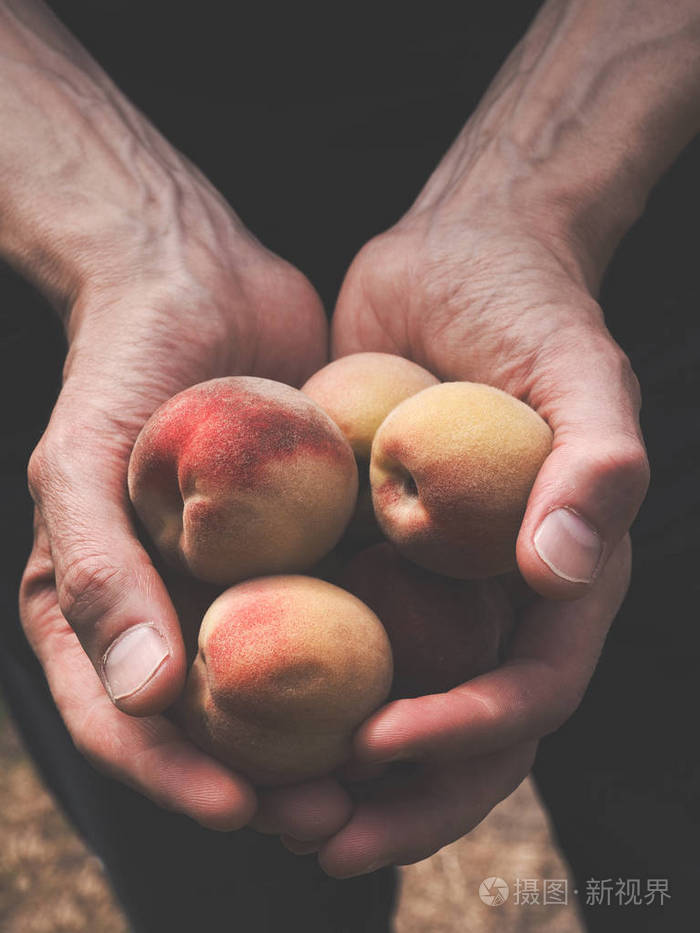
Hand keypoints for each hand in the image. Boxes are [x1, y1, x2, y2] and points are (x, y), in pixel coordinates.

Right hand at [19, 181, 328, 828]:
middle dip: (263, 780)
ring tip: (378, 773)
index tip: (247, 808)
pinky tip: (418, 683)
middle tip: (329, 814)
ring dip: (322, 738)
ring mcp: (240, 578)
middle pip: (211, 726)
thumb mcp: (84, 460)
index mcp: (100, 605)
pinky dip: (366, 656)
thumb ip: (93, 572)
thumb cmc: (124, 365)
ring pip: (281, 687)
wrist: (199, 279)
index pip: (125, 722)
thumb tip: (143, 696)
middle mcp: (171, 604)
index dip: (176, 778)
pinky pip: (334, 612)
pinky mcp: (303, 543)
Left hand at [270, 123, 649, 869]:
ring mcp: (439, 581)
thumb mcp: (579, 367)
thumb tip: (564, 570)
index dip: (465, 739)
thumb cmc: (526, 304)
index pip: (530, 693)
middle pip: (466, 734)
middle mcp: (501, 597)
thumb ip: (596, 464)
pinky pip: (344, 638)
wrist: (456, 255)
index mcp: (562, 579)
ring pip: (400, 706)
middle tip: (315, 834)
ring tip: (274, 809)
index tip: (376, 748)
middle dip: (402, 799)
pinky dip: (305, 691)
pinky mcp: (379, 552)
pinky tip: (239, 717)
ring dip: (346, 774)